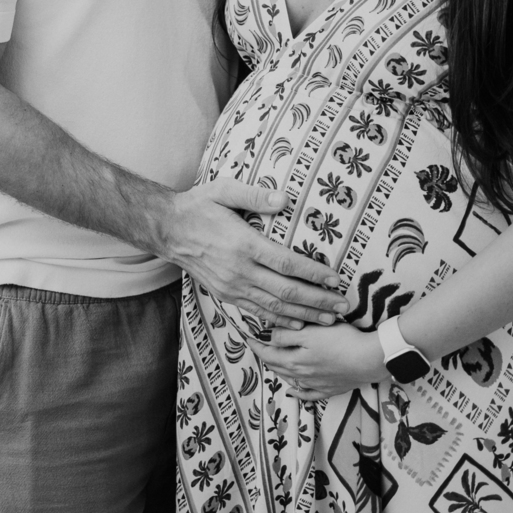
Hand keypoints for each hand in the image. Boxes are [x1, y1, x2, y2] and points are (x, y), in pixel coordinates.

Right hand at [163, 177, 350, 328]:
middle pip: (286, 291)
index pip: (286, 264)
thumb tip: (285, 199)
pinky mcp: (226, 294)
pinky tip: (299, 323)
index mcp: (243, 244)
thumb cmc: (199, 205)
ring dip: (305, 314)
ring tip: (331, 318)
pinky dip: (281, 320)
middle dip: (318, 300)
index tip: (336, 278)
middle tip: (344, 305)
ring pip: (275, 306)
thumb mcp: (224, 189)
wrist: (168, 230)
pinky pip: (258, 311)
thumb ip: (255, 195)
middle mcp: (239, 270)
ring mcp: (232, 286)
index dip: (314, 273)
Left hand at [258, 322, 389, 399]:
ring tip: (272, 363)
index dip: (256, 345)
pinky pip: (308, 393)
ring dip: (279, 370)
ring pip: (290, 379)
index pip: (268, 353)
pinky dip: (297, 392)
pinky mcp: (329, 389)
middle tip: (258, 347)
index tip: (247, 338)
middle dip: (265, 357)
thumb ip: (287, 336)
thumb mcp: (310, 332)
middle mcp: (301, 375)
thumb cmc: (340, 341)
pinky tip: (293, 390)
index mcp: (294, 360)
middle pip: (277, 367)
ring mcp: (315, 384)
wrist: (368, 360)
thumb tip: (269, 338)